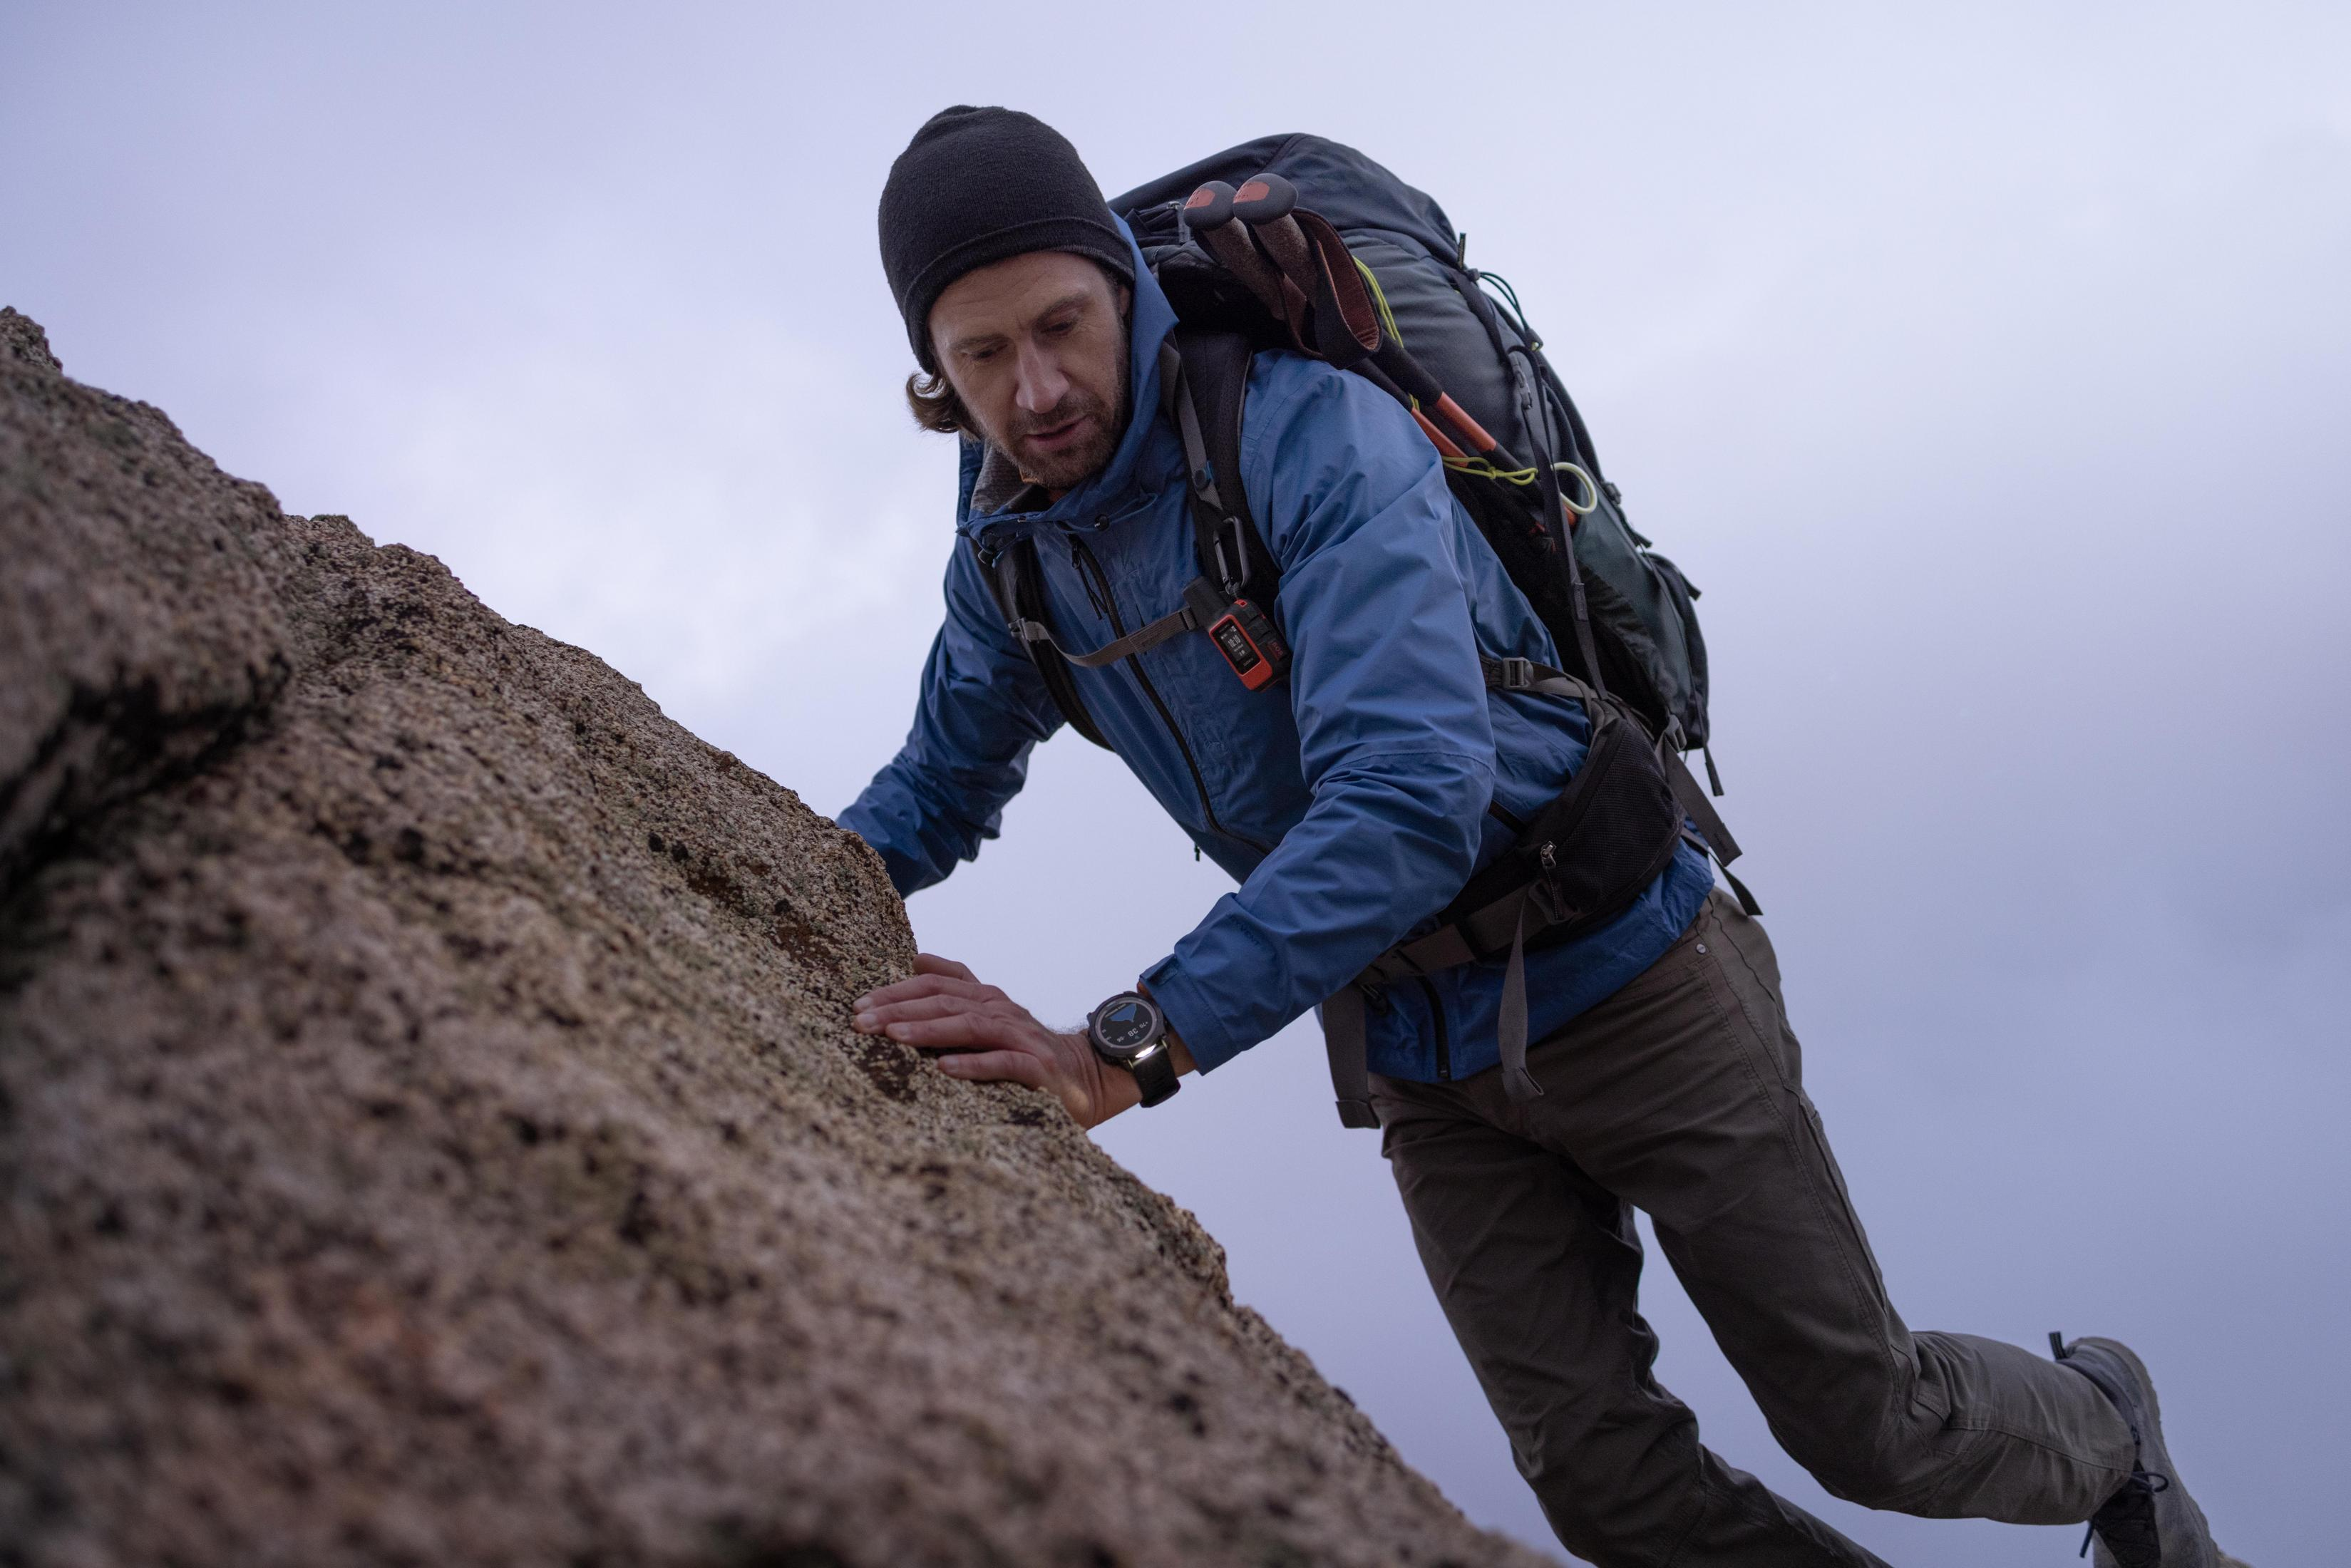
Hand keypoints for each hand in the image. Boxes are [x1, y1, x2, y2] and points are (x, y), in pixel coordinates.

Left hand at [851, 954, 1130, 1127]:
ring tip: (893, 1036)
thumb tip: (916, 959)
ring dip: (928, 1030)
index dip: (897, 990)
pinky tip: (944, 1069)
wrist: (1088, 1075)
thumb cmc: (1025, 1049)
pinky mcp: (1038, 1068)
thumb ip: (956, 987)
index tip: (859, 1005)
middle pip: (945, 1002)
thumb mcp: (989, 1013)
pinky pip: (1003, 1063)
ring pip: (970, 1026)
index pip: (936, 984)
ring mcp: (1021, 1037)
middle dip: (899, 1010)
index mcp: (986, 997)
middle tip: (861, 1022)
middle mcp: (1002, 1010)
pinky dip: (973, 1064)